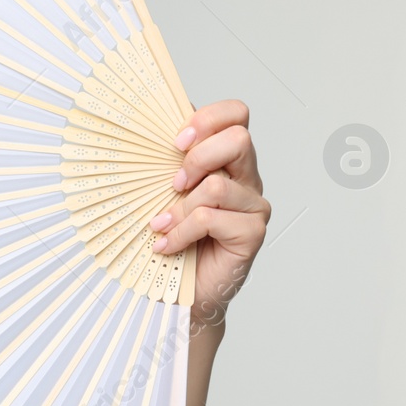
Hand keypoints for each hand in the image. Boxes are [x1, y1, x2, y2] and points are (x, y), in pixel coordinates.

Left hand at [147, 99, 269, 330]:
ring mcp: (253, 205)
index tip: (176, 141)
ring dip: (181, 207)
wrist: (180, 290)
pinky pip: (212, 219)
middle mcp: (246, 178)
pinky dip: (181, 232)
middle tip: (174, 184)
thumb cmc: (173, 237)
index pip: (236, 115)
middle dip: (197, 158)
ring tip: (162, 225)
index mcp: (228, 159)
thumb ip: (169, 161)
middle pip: (239, 139)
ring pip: (218, 186)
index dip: (208, 118)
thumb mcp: (165, 192)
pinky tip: (167, 245)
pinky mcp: (252, 232)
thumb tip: (151, 124)